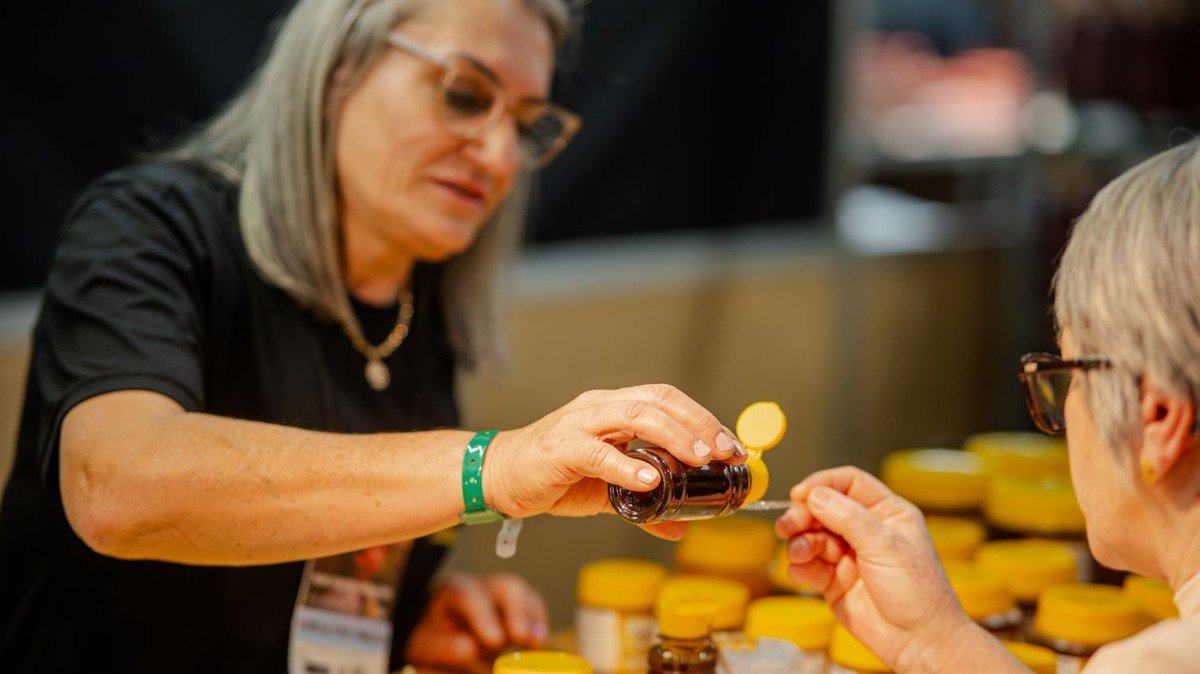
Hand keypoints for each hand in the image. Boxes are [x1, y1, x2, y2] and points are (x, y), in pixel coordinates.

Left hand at [405, 573, 547, 670]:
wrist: (440, 638)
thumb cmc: (431, 639)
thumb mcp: (425, 645)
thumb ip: (442, 647)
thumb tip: (470, 647)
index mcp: (453, 590)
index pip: (469, 595)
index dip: (484, 616)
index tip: (494, 641)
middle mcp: (482, 587)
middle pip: (507, 586)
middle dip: (518, 610)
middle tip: (520, 636)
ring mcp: (503, 596)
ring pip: (525, 595)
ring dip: (533, 617)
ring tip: (535, 643)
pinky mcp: (519, 609)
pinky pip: (534, 607)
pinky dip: (539, 624)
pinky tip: (538, 643)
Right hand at [483, 384, 743, 539]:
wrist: (498, 477)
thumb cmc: (553, 476)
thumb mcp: (607, 491)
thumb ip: (645, 504)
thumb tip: (684, 525)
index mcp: (614, 408)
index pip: (666, 399)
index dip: (702, 418)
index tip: (731, 446)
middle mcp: (599, 407)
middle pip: (658, 402)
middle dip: (697, 425)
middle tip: (725, 452)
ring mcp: (579, 423)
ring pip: (634, 416)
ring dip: (672, 436)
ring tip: (699, 459)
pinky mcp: (560, 448)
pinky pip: (598, 452)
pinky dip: (627, 465)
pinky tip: (651, 479)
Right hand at [775, 467, 981, 670]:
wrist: (919, 641)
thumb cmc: (919, 593)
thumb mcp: (885, 545)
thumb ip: (848, 517)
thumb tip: (815, 494)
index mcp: (887, 513)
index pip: (849, 483)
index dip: (823, 484)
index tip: (800, 494)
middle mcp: (866, 530)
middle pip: (824, 509)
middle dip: (804, 516)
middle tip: (789, 525)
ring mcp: (848, 556)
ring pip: (812, 536)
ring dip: (799, 542)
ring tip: (798, 554)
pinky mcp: (834, 581)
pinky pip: (809, 565)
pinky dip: (800, 566)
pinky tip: (802, 572)